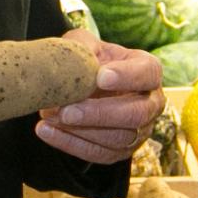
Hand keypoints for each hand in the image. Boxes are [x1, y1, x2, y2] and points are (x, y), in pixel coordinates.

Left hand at [36, 30, 163, 164]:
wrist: (83, 84)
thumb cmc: (88, 60)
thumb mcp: (85, 44)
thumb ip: (80, 47)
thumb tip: (71, 61)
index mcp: (148, 71)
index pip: (148, 73)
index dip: (127, 77)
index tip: (100, 77)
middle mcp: (151, 103)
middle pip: (136, 114)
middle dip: (100, 113)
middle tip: (68, 110)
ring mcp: (139, 131)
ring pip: (117, 138)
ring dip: (81, 131)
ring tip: (50, 118)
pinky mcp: (120, 150)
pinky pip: (99, 154)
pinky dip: (70, 144)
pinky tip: (46, 131)